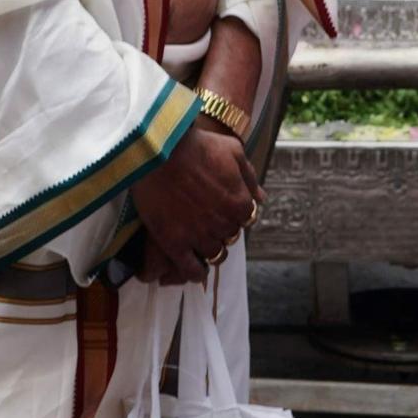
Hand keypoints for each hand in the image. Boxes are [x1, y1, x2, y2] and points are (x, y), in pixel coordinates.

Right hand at [132, 121, 257, 283]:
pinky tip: (195, 270)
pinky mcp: (174, 244)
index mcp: (240, 202)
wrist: (156, 150)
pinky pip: (191, 269)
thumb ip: (248, 176)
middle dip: (223, 229)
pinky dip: (196, 272)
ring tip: (200, 242)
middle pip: (231, 236)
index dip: (236, 213)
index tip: (224, 208)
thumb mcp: (231, 150)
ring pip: (214, 255)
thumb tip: (261, 198)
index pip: (247, 218)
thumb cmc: (195, 144)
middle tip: (208, 220)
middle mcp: (223, 223)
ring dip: (211, 249)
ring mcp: (199, 236)